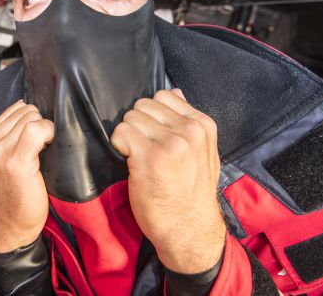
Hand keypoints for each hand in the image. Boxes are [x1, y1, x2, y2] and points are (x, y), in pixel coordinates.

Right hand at [0, 100, 53, 252]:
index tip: (36, 140)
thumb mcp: (5, 156)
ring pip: (34, 118)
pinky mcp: (16, 161)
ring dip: (45, 133)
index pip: (19, 107)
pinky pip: (38, 130)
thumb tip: (35, 113)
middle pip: (28, 111)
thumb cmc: (12, 193)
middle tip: (40, 149)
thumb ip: (14, 133)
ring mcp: (1, 151)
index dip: (35, 121)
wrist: (10, 226)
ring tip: (41, 154)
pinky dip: (49, 135)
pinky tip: (47, 151)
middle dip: (40, 126)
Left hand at [111, 89, 224, 272]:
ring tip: (139, 158)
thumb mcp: (202, 152)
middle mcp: (188, 130)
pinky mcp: (149, 157)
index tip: (154, 135)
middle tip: (144, 149)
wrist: (190, 230)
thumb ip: (187, 121)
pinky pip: (120, 134)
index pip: (163, 95)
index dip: (151, 115)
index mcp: (203, 125)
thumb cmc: (191, 193)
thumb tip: (174, 91)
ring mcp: (170, 143)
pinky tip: (131, 163)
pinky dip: (119, 147)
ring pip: (129, 118)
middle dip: (138, 125)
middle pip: (142, 106)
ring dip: (128, 137)